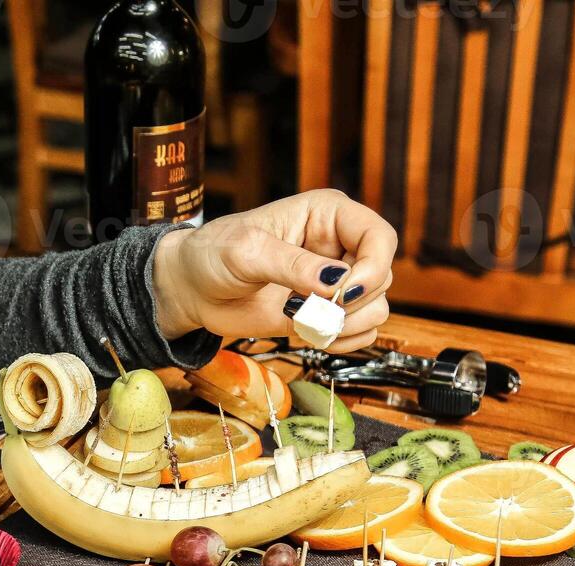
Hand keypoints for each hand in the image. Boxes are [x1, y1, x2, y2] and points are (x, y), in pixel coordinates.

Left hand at [151, 189, 397, 351]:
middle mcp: (339, 246)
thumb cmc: (212, 255)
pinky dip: (341, 342)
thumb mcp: (246, 251)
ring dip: (345, 325)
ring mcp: (334, 282)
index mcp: (327, 215)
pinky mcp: (324, 313)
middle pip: (382, 277)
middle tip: (307, 309)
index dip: (373, 268)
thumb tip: (336, 281)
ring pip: (376, 308)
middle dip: (351, 302)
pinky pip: (359, 333)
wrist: (192, 290)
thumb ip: (292, 265)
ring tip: (301, 322)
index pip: (379, 237)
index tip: (341, 293)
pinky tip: (308, 336)